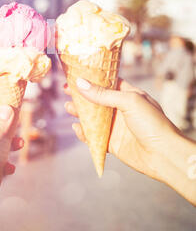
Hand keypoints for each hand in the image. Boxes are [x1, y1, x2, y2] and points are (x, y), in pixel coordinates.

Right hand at [64, 78, 178, 179]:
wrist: (163, 154)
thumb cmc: (152, 123)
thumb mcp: (128, 102)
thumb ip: (103, 94)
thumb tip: (80, 83)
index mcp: (128, 94)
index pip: (107, 82)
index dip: (91, 79)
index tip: (74, 75)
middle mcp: (121, 109)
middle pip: (97, 100)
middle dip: (81, 96)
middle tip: (66, 91)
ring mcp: (116, 126)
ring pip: (93, 118)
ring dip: (80, 113)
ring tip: (69, 108)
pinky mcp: (113, 143)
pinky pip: (94, 137)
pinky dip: (84, 133)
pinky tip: (77, 128)